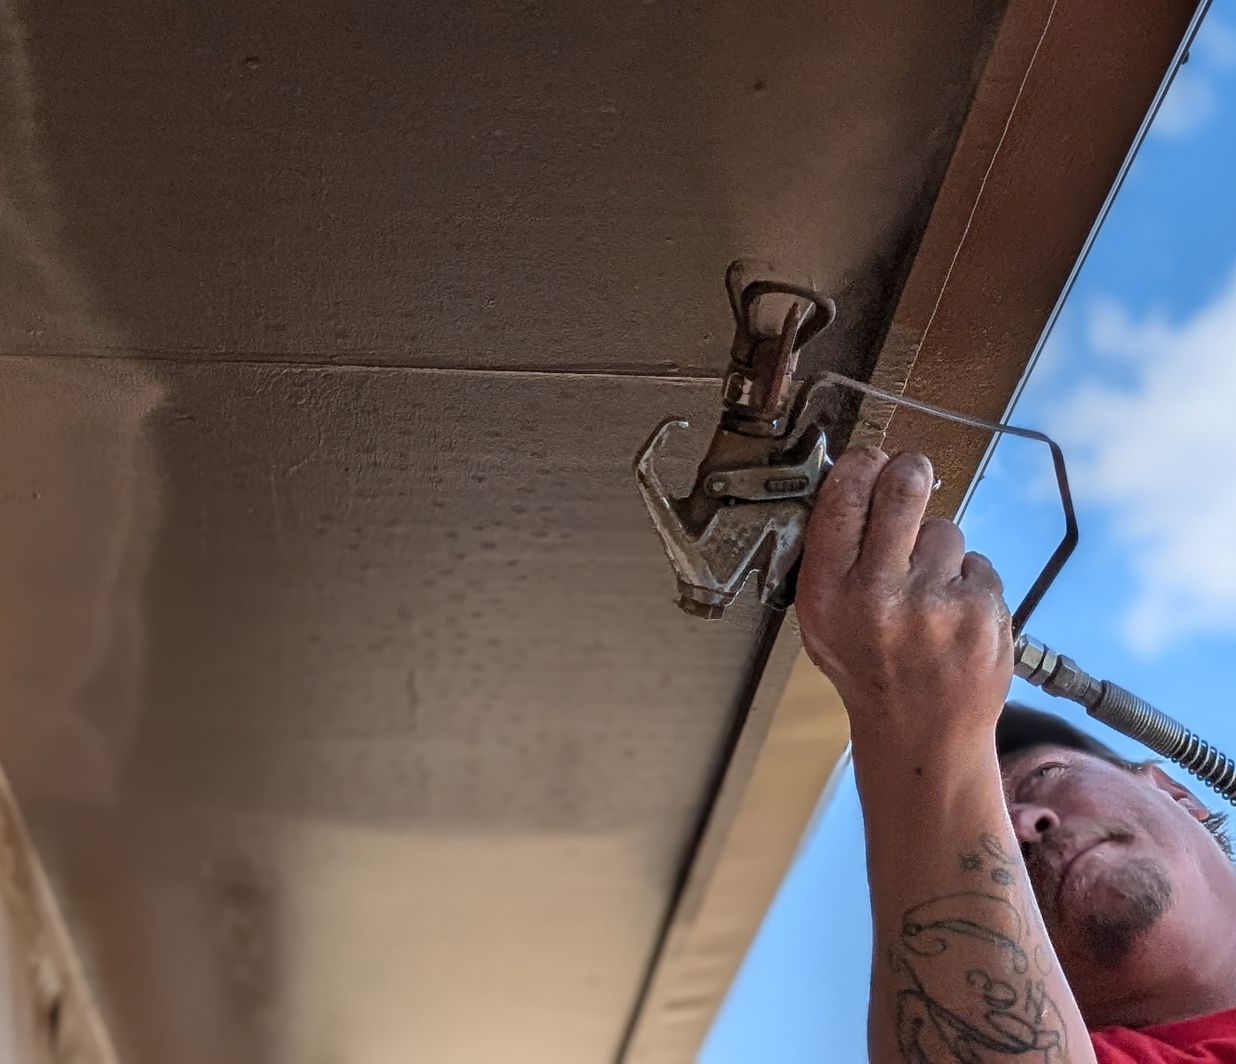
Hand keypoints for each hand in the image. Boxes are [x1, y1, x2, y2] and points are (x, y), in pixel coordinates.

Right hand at [797, 447, 1012, 750]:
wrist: (922, 736)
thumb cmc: (868, 671)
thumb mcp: (820, 621)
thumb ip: (830, 558)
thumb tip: (850, 481)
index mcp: (827, 592)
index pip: (843, 496)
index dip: (861, 464)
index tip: (870, 460)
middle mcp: (877, 593)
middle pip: (903, 487)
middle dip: (910, 472)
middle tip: (912, 477)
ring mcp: (934, 602)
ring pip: (946, 528)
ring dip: (939, 549)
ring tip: (928, 594)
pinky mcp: (982, 611)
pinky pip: (977, 564)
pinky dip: (968, 583)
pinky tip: (953, 617)